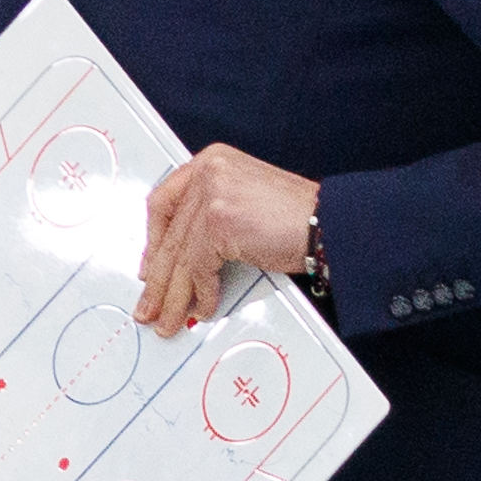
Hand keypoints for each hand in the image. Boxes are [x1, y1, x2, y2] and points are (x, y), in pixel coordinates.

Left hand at [134, 144, 318, 337]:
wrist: (331, 222)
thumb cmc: (299, 216)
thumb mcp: (246, 202)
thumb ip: (212, 216)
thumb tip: (183, 257)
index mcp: (212, 162)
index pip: (164, 203)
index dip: (154, 242)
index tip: (149, 268)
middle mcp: (207, 171)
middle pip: (169, 235)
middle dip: (158, 279)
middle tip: (150, 304)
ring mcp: (212, 194)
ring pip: (180, 256)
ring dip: (173, 295)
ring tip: (167, 318)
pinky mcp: (219, 221)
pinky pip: (200, 267)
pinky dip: (201, 293)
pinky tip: (203, 307)